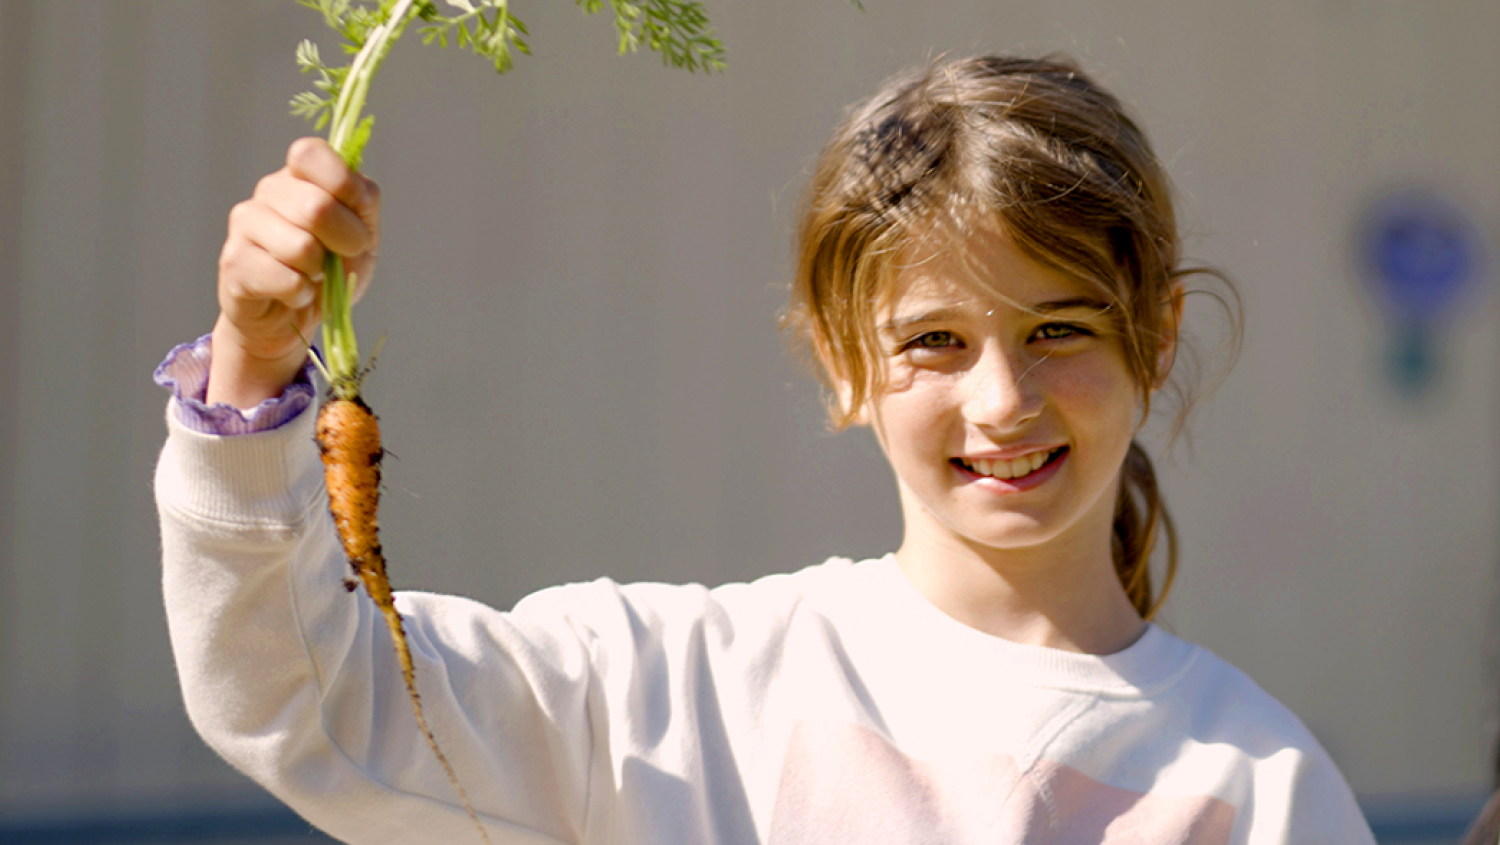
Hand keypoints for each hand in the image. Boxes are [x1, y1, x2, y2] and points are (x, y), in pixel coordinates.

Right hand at [208, 137, 380, 408]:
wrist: (295, 317)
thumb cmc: (332, 269)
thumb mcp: (363, 233)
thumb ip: (364, 201)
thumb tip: (357, 191)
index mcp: (299, 175)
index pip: (310, 153)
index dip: (343, 185)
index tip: (356, 214)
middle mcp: (268, 192)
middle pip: (316, 207)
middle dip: (345, 241)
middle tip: (341, 256)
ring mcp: (245, 224)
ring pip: (301, 247)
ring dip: (320, 271)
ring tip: (312, 274)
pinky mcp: (234, 262)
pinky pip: (286, 280)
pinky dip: (302, 295)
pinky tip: (294, 293)